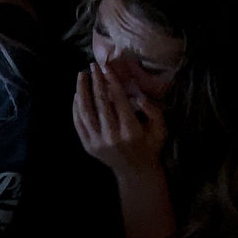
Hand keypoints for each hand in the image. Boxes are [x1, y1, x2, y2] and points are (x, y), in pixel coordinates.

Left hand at [73, 63, 167, 179]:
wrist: (135, 171)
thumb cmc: (150, 147)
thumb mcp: (161, 130)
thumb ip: (154, 112)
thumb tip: (138, 98)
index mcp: (131, 131)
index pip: (119, 101)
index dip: (112, 82)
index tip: (107, 67)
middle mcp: (112, 136)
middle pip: (101, 103)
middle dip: (96, 81)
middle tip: (93, 66)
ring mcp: (97, 142)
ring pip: (85, 111)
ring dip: (82, 91)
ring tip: (81, 76)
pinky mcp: (87, 145)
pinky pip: (78, 122)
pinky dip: (76, 107)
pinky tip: (77, 94)